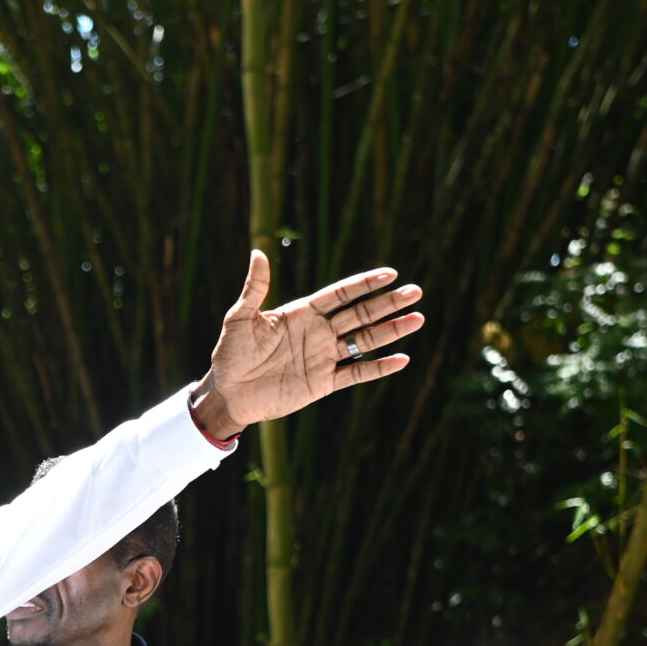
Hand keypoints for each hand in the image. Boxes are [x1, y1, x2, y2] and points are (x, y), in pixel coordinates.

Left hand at [188, 252, 424, 439]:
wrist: (228, 393)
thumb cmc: (230, 354)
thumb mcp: (240, 318)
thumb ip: (254, 289)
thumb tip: (258, 252)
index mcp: (302, 313)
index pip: (340, 294)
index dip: (364, 284)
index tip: (390, 274)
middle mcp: (318, 333)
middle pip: (360, 315)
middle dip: (388, 304)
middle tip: (416, 292)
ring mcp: (323, 358)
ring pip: (364, 341)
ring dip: (391, 331)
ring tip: (418, 319)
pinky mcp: (323, 383)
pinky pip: (356, 374)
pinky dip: (379, 368)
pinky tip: (402, 360)